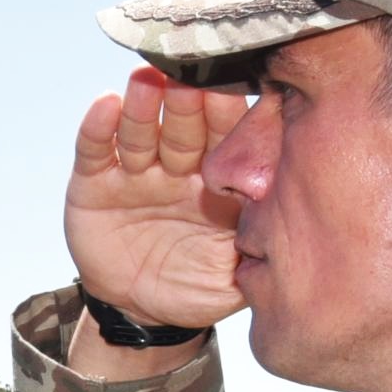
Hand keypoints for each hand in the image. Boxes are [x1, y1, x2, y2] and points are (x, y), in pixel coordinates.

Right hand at [64, 65, 247, 330]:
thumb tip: (297, 226)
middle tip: (191, 77)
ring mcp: (135, 173)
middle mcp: (177, 167)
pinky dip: (97, 128)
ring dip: (143, 107)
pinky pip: (95, 151)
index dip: (229, 115)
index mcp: (217, 182)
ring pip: (140, 132)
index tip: (237, 89)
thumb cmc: (197, 288)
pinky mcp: (94, 183)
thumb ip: (260, 250)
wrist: (142, 313)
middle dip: (188, 102)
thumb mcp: (234, 278)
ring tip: (146, 81)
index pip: (226, 138)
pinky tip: (106, 105)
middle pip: (184, 126)